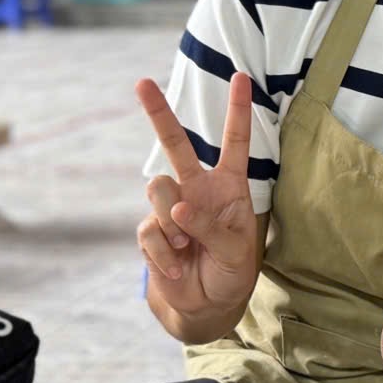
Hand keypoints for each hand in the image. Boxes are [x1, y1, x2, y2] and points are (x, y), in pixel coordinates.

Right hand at [137, 73, 261, 341]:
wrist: (205, 305)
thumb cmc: (231, 272)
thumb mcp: (235, 251)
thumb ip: (211, 226)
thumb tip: (177, 208)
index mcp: (229, 187)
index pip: (235, 143)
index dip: (237, 110)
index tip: (241, 77)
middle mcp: (197, 189)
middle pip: (175, 145)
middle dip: (158, 112)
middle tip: (142, 82)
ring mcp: (171, 208)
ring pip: (158, 190)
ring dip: (173, 221)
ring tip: (189, 246)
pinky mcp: (151, 231)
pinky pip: (149, 231)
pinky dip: (165, 253)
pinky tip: (177, 265)